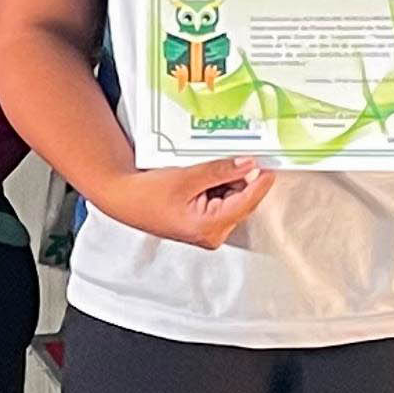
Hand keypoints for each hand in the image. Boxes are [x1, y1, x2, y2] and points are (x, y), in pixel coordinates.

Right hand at [90, 158, 275, 250]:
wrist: (124, 198)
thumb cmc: (147, 194)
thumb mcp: (188, 177)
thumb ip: (221, 171)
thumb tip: (248, 164)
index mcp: (209, 227)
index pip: (246, 202)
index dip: (260, 182)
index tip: (270, 167)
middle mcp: (211, 234)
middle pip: (241, 202)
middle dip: (240, 180)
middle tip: (236, 157)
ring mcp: (207, 231)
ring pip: (232, 201)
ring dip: (227, 183)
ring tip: (206, 170)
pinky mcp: (202, 225)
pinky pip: (221, 203)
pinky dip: (218, 188)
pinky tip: (204, 178)